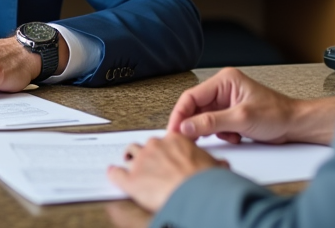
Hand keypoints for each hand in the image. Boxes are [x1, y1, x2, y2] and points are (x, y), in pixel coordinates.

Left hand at [107, 133, 222, 211]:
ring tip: (129, 163)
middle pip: (145, 144)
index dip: (164, 148)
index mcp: (174, 140)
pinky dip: (113, 174)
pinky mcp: (131, 179)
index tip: (164, 154)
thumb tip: (221, 165)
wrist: (195, 194)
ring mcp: (141, 161)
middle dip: (146, 153)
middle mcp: (156, 146)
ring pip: (129, 153)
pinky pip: (115, 173)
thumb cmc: (205, 180)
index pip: (164, 139)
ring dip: (129, 159)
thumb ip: (212, 162)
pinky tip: (113, 174)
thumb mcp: (214, 166)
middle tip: (148, 162)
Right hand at [166, 67, 334, 144]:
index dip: (180, 114)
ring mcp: (226, 102)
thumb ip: (211, 122)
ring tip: (228, 135)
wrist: (296, 126)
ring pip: (204, 119)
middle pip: (196, 108)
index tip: (175, 130)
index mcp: (224, 81)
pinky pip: (214, 126)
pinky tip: (235, 136)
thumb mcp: (241, 119)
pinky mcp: (230, 115)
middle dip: (196, 125)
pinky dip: (221, 135)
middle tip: (190, 140)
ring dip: (212, 131)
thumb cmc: (277, 114)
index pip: (192, 97)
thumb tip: (187, 127)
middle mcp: (223, 89)